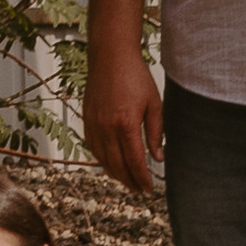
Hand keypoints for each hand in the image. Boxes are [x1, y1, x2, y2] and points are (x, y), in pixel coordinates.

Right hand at [85, 45, 165, 196]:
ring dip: (115, 174)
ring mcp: (93, 124)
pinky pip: (92, 148)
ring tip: (127, 181)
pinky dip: (102, 160)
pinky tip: (111, 164)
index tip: (148, 188)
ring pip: (102, 159)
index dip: (141, 178)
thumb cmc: (136, 77)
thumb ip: (156, 133)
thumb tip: (158, 158)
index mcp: (125, 124)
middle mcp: (106, 127)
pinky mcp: (86, 119)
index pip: (134, 161)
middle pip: (117, 165)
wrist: (110, 56)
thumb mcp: (154, 104)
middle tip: (140, 189)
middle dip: (129, 181)